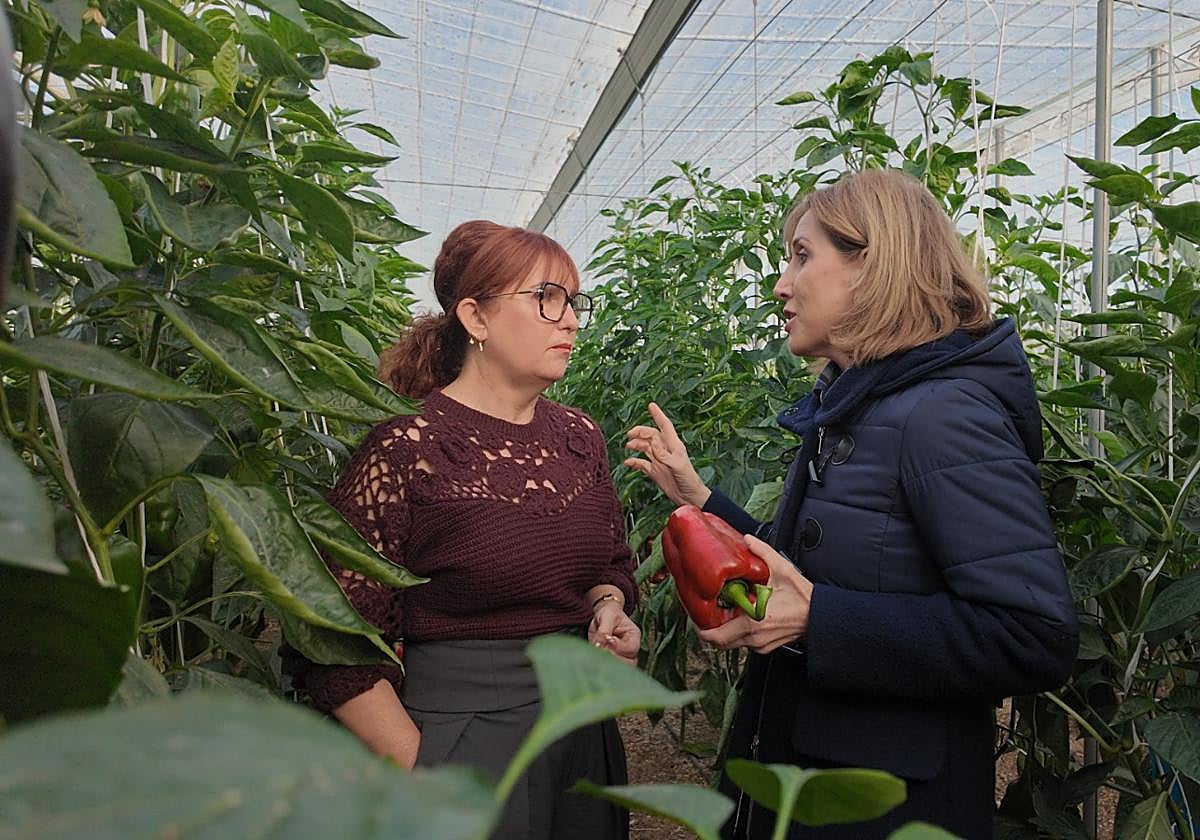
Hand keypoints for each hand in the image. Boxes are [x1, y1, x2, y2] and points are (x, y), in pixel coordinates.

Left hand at [589, 600, 640, 664]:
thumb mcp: (607, 616)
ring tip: (597, 653)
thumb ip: (604, 631)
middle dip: (614, 658)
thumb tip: (598, 645)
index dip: (618, 647)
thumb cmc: (609, 613)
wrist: (603, 615)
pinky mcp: (611, 660)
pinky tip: (594, 658)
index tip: (607, 639)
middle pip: (629, 663)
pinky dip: (601, 665)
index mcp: (633, 636)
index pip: (631, 648)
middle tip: (601, 649)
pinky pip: (609, 667)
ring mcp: (621, 656)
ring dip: (607, 663)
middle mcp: (629, 649)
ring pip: (620, 668)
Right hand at [624, 402, 710, 507]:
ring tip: (628, 446)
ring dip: (636, 445)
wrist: (689, 497)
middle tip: (630, 434)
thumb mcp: (678, 466)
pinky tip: (628, 463)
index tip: (651, 405)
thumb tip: (652, 444)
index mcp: (674, 446)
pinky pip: (642, 463)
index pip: (665, 426)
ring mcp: (659, 460)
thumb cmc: (689, 480)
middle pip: (651, 435)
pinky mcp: (655, 471)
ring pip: (645, 447)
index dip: (658, 415)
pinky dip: (634, 462)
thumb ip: (665, 455)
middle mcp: (665, 450)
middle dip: (640, 432)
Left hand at [698, 535, 812, 654]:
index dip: (698, 627)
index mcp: (753, 622)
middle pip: (718, 642)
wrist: (821, 617)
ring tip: (720, 610)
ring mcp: (760, 645)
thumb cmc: (804, 599)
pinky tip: (738, 614)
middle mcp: (754, 638)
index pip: (715, 636)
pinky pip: (743, 642)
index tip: (693, 613)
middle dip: (707, 627)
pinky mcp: (765, 646)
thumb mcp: (782, 570)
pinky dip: (736, 630)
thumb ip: (762, 553)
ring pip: (731, 642)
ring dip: (722, 628)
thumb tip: (747, 540)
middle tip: (701, 611)